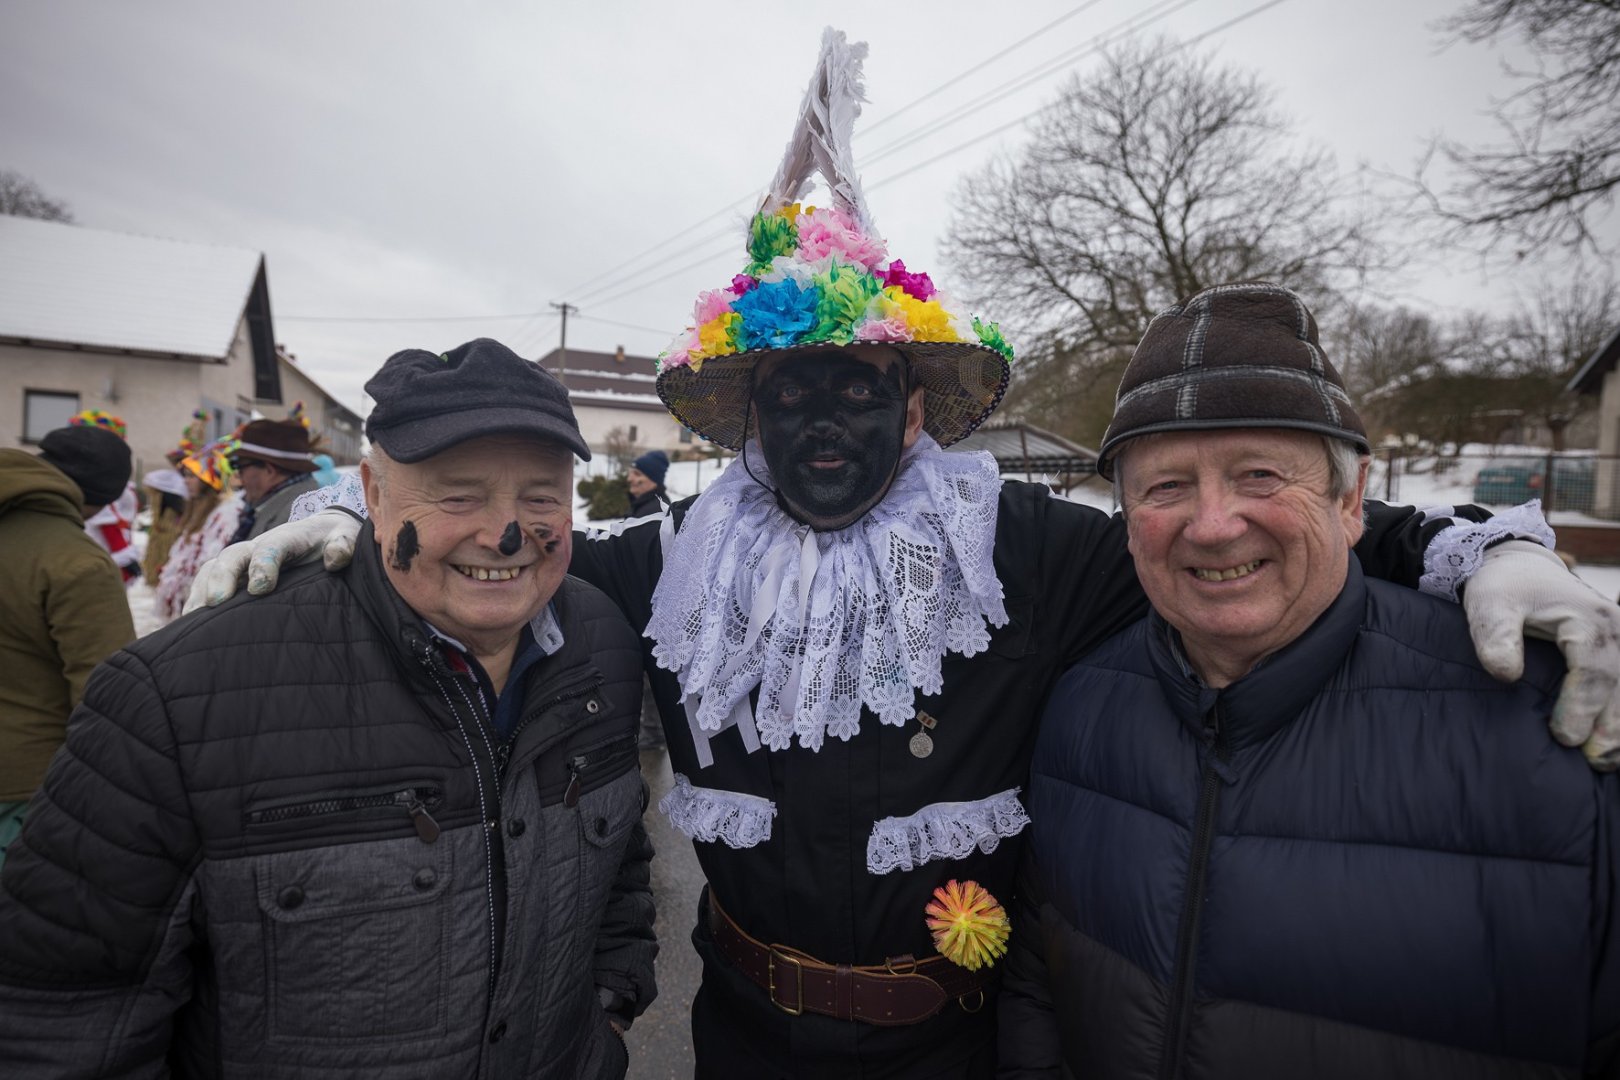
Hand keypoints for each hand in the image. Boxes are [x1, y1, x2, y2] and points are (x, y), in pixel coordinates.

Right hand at [183, 510, 361, 611]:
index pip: (270, 547)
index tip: (261, 588)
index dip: (263, 564)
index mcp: (286, 538)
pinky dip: (196, 603)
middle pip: (231, 557)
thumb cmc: (334, 541)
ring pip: (212, 571)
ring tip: (192, 621)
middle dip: (222, 577)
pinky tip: (188, 629)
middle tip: (217, 602)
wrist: (321, 535)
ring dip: (200, 593)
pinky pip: (206, 586)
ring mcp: (241, 563)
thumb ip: (344, 545)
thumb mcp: (346, 538)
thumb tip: (336, 559)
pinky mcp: (232, 578)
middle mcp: (256, 548)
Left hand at [1463, 540, 1619, 768]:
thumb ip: (1495, 636)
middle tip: (1593, 763)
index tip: (1563, 739)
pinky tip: (1611, 743)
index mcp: (1590, 621)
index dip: (1581, 710)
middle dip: (1610, 730)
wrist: (1522, 569)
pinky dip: (1618, 714)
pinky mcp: (1619, 653)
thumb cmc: (1504, 589)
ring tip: (1604, 762)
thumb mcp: (1489, 604)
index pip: (1594, 674)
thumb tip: (1505, 674)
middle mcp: (1617, 631)